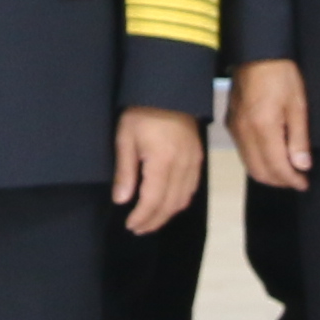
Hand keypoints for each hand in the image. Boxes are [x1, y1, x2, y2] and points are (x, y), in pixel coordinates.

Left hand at [112, 106, 208, 234]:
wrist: (169, 90)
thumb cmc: (141, 112)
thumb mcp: (125, 139)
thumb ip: (125, 172)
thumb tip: (122, 201)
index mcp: (162, 161)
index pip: (153, 200)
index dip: (142, 216)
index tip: (130, 224)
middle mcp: (182, 166)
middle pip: (169, 204)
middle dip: (153, 221)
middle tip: (138, 228)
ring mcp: (193, 162)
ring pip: (183, 199)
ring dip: (166, 214)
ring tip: (150, 220)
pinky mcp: (198, 158)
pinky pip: (191, 188)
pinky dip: (179, 201)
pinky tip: (167, 204)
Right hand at [229, 58, 312, 192]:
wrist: (257, 53)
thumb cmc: (280, 73)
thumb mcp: (298, 105)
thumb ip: (299, 138)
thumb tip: (302, 165)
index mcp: (263, 127)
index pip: (277, 167)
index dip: (292, 180)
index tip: (304, 183)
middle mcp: (245, 132)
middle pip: (260, 172)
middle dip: (280, 181)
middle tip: (297, 179)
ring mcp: (235, 128)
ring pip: (249, 165)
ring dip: (268, 173)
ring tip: (287, 170)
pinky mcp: (231, 123)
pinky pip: (243, 152)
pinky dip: (257, 161)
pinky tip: (271, 155)